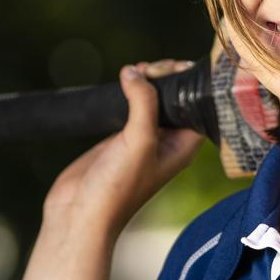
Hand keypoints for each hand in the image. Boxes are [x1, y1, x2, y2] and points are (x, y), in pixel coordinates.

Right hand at [42, 59, 205, 240]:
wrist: (80, 213)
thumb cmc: (118, 187)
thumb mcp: (139, 140)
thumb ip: (144, 103)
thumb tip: (136, 72)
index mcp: (184, 146)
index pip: (199, 106)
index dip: (191, 83)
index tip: (176, 67)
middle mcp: (168, 141)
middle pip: (176, 99)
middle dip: (166, 78)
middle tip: (150, 70)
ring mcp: (143, 138)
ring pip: (153, 100)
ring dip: (147, 81)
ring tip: (136, 70)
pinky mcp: (119, 137)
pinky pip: (130, 105)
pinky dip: (129, 90)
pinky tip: (122, 80)